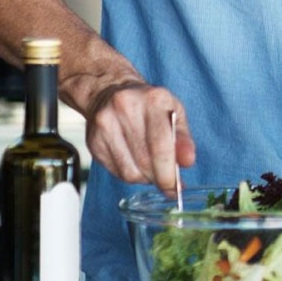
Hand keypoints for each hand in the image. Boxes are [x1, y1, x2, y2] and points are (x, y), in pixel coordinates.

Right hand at [79, 82, 194, 193]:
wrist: (111, 92)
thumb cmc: (149, 106)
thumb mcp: (174, 113)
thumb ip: (183, 138)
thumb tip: (187, 161)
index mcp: (152, 99)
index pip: (161, 146)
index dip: (169, 173)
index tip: (176, 188)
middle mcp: (125, 108)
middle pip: (145, 161)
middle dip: (159, 179)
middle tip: (167, 184)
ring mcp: (105, 124)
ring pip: (129, 171)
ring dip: (145, 178)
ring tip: (151, 170)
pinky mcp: (93, 141)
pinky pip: (116, 172)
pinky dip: (130, 174)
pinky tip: (135, 163)